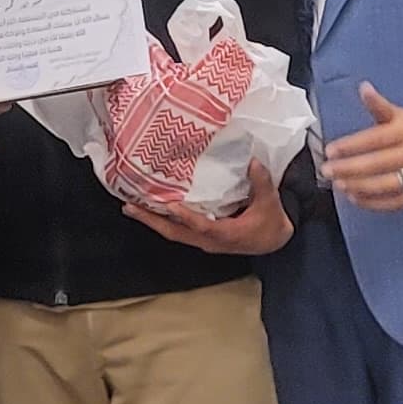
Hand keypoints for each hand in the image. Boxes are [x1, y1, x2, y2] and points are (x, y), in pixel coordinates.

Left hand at [125, 161, 294, 257]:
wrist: (272, 241)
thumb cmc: (270, 222)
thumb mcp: (270, 202)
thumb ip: (261, 182)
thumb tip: (253, 162)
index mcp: (227, 234)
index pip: (203, 227)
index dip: (187, 217)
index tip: (170, 206)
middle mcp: (210, 241)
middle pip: (176, 233)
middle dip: (152, 221)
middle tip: (130, 207)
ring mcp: (203, 241)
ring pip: (173, 233)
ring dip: (151, 221)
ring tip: (131, 208)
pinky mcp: (201, 238)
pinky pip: (177, 230)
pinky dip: (161, 221)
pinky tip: (149, 210)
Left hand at [326, 83, 402, 212]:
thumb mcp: (396, 115)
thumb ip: (377, 105)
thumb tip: (364, 87)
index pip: (374, 139)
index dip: (351, 146)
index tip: (330, 151)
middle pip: (378, 164)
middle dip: (349, 168)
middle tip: (327, 171)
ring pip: (386, 185)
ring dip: (359, 186)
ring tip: (338, 185)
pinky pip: (394, 202)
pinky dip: (373, 202)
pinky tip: (354, 198)